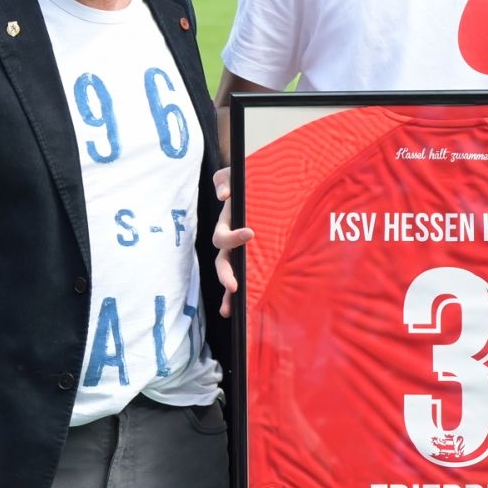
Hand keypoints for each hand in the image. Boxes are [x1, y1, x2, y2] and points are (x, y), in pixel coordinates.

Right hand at [213, 166, 253, 317]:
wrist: (265, 186)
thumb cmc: (249, 182)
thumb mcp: (237, 176)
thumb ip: (225, 179)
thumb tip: (224, 194)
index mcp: (227, 224)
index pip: (223, 237)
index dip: (233, 237)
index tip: (251, 233)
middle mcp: (230, 241)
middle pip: (222, 262)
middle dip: (226, 275)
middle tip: (233, 286)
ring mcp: (239, 252)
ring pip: (228, 275)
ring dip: (228, 292)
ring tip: (229, 310)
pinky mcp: (251, 259)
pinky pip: (242, 280)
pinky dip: (238, 296)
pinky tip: (239, 311)